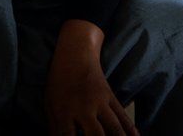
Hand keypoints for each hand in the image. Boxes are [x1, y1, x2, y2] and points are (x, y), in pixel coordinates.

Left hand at [46, 20, 137, 135]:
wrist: (75, 54)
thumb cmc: (59, 82)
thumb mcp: (51, 105)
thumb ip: (56, 128)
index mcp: (63, 111)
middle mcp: (83, 107)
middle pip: (96, 135)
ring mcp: (99, 101)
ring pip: (114, 127)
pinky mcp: (110, 96)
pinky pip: (123, 116)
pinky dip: (131, 130)